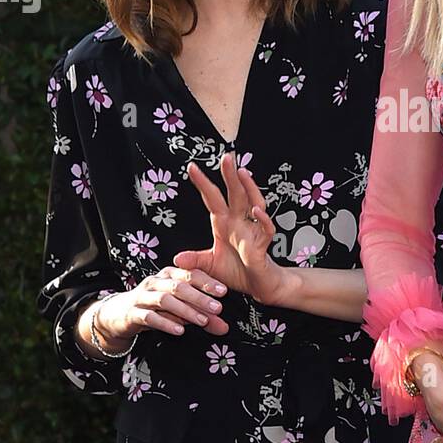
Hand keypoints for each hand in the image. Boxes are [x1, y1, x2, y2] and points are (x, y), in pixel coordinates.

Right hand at [94, 266, 229, 343]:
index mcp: (168, 275)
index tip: (223, 291)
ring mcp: (142, 297)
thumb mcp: (179, 308)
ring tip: (202, 321)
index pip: (190, 274)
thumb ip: (201, 315)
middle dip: (199, 297)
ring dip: (186, 310)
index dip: (207, 282)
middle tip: (217, 308)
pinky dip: (166, 323)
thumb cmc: (154, 307)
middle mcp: (155, 282)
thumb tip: (224, 327)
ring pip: (165, 300)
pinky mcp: (133, 313)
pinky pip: (150, 317)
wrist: (119, 315)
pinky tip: (179, 330)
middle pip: (179, 286)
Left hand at [173, 153, 296, 306]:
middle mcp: (239, 222)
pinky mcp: (262, 244)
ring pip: (253, 203)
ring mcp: (252, 231)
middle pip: (235, 194)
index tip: (191, 167)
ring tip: (243, 173)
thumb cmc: (237, 271)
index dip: (203, 183)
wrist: (257, 285)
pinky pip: (265, 228)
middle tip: (227, 156)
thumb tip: (177, 259)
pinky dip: (262, 219)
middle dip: (230, 175)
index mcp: (224, 223)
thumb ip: (195, 260)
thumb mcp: (210, 265)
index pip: (212, 198)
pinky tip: (256, 210)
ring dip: (249, 188)